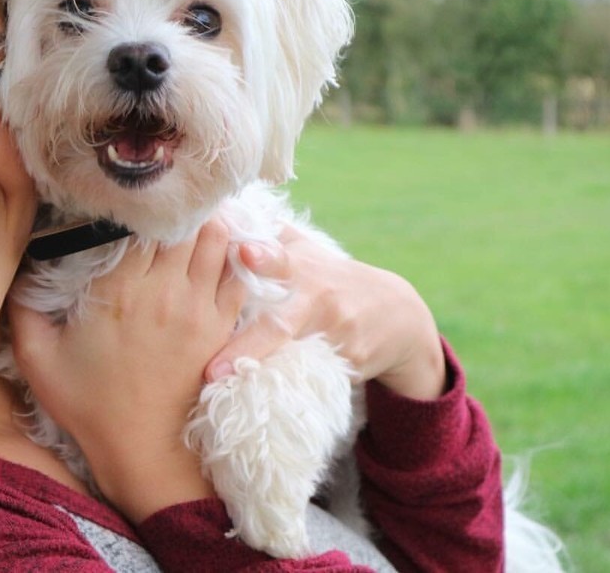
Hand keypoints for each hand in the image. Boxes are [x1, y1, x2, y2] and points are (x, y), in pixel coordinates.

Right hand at [9, 220, 245, 521]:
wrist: (142, 449)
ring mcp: (197, 308)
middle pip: (185, 219)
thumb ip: (21, 309)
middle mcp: (163, 291)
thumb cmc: (87, 404)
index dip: (135, 201)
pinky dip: (231, 256)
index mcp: (119, 290)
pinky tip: (215, 253)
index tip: (124, 197)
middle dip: (175, 205)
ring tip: (189, 219)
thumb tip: (15, 271)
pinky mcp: (220, 328)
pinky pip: (238, 275)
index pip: (139, 219)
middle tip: (161, 201)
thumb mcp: (36, 358)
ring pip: (217, 239)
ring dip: (206, 223)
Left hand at [206, 226, 445, 399]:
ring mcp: (334, 339)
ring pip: (290, 360)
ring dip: (256, 375)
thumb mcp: (310, 252)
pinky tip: (249, 400)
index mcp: (305, 270)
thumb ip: (270, 235)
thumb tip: (227, 210)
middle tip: (212, 369)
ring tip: (217, 390)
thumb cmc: (331, 280)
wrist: (396, 316)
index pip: (283, 260)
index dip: (265, 257)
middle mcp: (319, 303)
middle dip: (248, 347)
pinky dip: (279, 388)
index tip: (244, 251)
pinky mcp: (345, 368)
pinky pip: (305, 380)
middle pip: (280, 326)